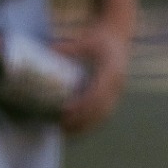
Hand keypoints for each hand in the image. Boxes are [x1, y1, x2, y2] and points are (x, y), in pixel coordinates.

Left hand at [57, 18, 130, 133]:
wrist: (118, 35)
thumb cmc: (99, 37)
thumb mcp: (86, 39)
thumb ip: (69, 47)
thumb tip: (49, 50)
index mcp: (112, 71)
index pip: (98, 93)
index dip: (83, 104)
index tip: (66, 111)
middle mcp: (117, 83)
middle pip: (101, 108)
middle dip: (82, 120)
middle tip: (62, 126)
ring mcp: (118, 90)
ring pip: (104, 113)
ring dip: (87, 125)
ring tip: (66, 132)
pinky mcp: (114, 94)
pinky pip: (104, 112)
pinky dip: (91, 122)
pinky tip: (76, 128)